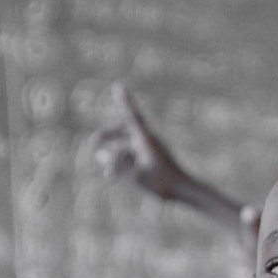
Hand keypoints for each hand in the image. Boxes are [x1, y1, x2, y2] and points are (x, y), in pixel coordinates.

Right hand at [85, 82, 191, 200]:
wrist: (183, 190)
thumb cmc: (164, 182)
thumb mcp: (137, 176)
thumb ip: (118, 166)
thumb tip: (100, 157)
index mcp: (148, 139)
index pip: (133, 117)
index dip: (125, 101)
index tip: (118, 86)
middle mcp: (147, 141)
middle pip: (124, 130)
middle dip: (108, 135)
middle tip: (94, 142)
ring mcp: (147, 150)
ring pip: (125, 147)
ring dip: (114, 157)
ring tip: (108, 174)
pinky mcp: (148, 159)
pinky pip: (130, 156)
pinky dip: (119, 162)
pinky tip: (108, 169)